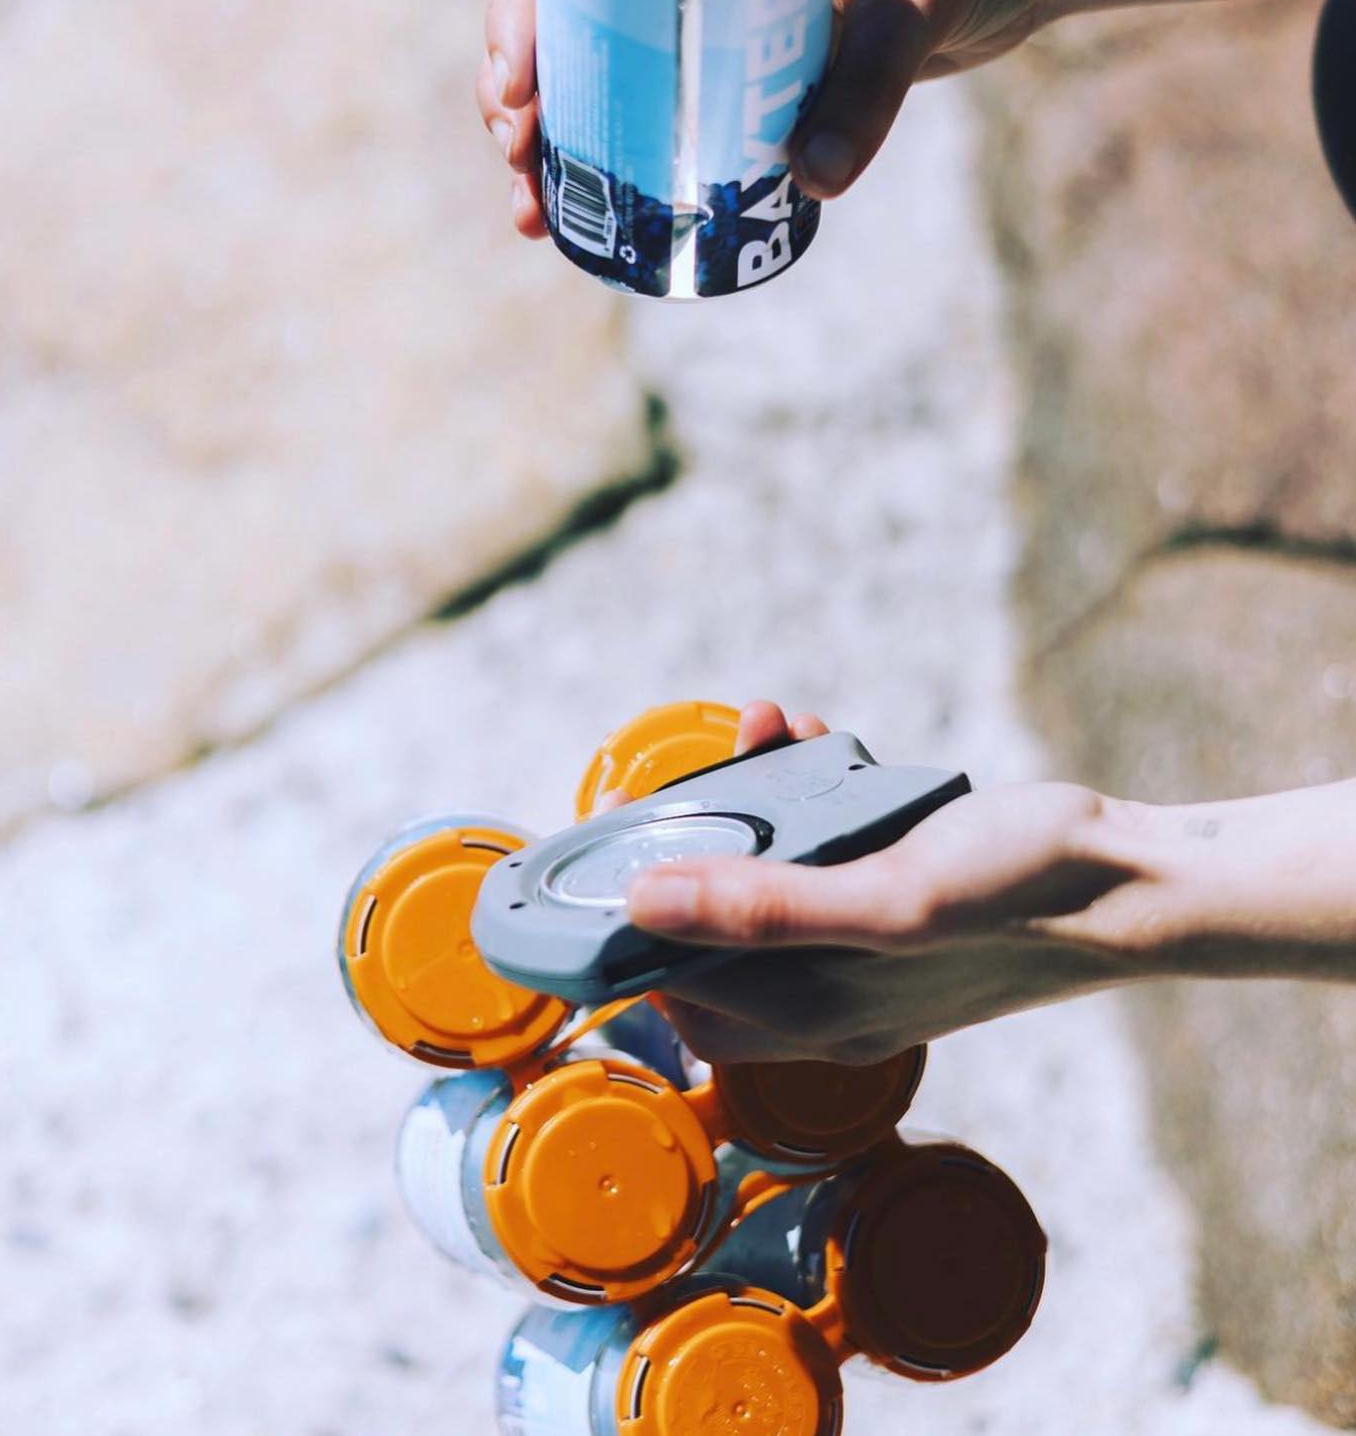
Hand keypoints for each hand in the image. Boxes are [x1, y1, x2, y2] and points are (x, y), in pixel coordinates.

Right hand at [477, 0, 1088, 230]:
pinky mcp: (741, 69)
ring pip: (600, 77)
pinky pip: (657, 113)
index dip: (517, 17)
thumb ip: (868, 85)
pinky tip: (598, 217)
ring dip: (556, 146)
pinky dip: (617, 162)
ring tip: (536, 217)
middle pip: (564, 25)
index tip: (516, 92)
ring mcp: (708, 14)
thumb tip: (808, 185)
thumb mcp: (913, 0)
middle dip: (521, 103)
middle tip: (522, 176)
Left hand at [623, 701, 1355, 1064]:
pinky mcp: (895, 894)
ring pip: (767, 876)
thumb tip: (642, 903)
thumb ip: (764, 910)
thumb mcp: (888, 899)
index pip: (679, 995)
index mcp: (816, 1015)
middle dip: (691, 845)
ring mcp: (864, 942)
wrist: (1134, 876)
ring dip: (749, 803)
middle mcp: (830, 989)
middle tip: (689, 776)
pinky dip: (806, 794)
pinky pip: (822, 849)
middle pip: (714, 929)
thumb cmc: (1021, 898)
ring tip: (763, 733)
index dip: (632, 932)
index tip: (613, 853)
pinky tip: (812, 735)